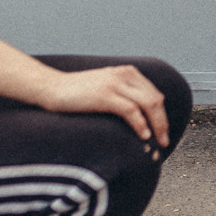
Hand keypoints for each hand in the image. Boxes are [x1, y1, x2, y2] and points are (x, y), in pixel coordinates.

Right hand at [41, 64, 172, 151]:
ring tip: (157, 142)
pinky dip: (140, 124)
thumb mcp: (105, 88)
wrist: (51, 88)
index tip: (162, 132)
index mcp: (128, 72)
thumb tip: (139, 117)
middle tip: (164, 142)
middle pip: (155, 100)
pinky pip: (131, 110)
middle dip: (162, 122)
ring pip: (148, 105)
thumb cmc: (76, 94)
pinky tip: (142, 135)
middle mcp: (125, 74)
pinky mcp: (105, 94)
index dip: (162, 115)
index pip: (155, 94)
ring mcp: (115, 83)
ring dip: (156, 126)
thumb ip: (122, 95)